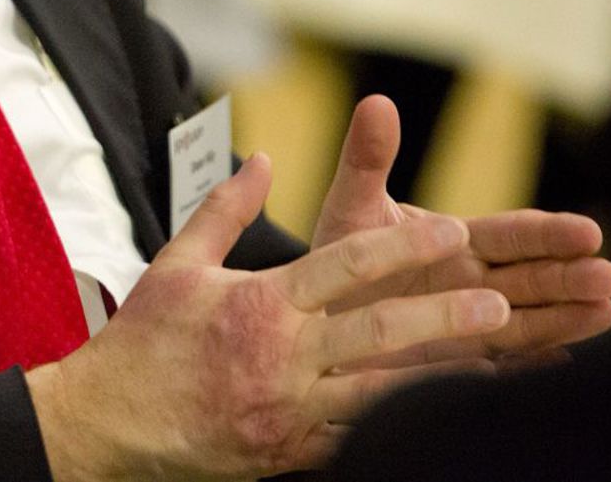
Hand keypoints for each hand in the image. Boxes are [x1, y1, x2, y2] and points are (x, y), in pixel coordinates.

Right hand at [27, 152, 507, 480]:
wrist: (112, 422)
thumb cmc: (144, 340)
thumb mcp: (178, 262)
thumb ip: (227, 208)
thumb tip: (263, 159)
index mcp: (261, 303)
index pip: (346, 265)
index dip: (405, 247)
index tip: (451, 232)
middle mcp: (284, 355)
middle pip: (380, 330)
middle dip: (445, 316)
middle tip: (498, 301)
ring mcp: (292, 409)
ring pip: (384, 391)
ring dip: (442, 376)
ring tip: (492, 362)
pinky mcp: (293, 451)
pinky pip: (361, 439)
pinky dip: (405, 427)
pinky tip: (441, 418)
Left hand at [310, 95, 610, 363]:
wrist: (315, 314)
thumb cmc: (338, 254)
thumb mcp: (351, 205)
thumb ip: (367, 161)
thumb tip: (376, 101)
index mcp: (456, 240)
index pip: (512, 235)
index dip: (548, 233)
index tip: (588, 232)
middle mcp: (473, 284)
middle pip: (532, 279)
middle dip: (570, 278)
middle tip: (608, 278)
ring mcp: (470, 326)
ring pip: (528, 321)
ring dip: (567, 319)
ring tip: (606, 314)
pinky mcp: (456, 367)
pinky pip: (498, 367)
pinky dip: (529, 366)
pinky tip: (564, 364)